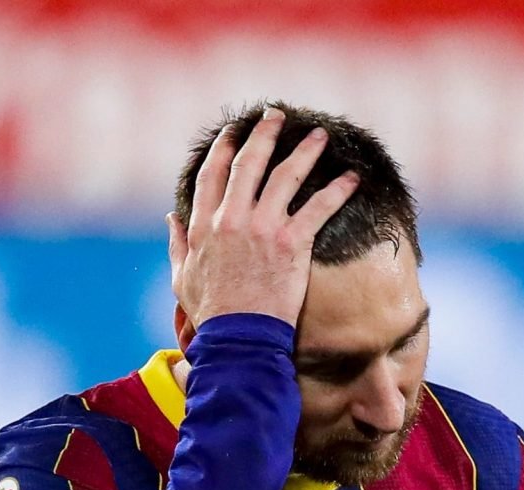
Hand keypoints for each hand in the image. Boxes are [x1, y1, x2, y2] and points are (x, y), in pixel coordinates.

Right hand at [167, 109, 359, 328]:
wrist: (238, 340)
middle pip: (250, 162)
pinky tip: (352, 177)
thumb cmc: (211, 315)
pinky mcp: (292, 242)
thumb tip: (170, 217)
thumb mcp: (182, 278)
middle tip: (276, 115)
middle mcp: (233, 218)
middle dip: (264, 133)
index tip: (234, 131)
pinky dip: (338, 189)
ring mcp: (263, 227)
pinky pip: (319, 207)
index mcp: (204, 224)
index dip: (225, 147)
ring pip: (286, 175)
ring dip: (305, 150)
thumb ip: (177, 243)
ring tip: (319, 135)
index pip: (214, 173)